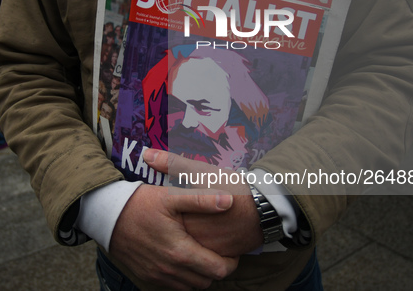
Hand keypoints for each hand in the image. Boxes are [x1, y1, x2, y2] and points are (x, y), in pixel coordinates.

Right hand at [110, 183, 238, 289]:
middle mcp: (170, 270)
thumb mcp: (171, 196)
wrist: (107, 215)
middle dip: (217, 268)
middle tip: (217, 250)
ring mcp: (157, 276)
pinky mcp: (147, 277)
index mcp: (180, 252)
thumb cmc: (140, 204)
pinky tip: (182, 259)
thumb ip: (201, 199)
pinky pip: (174, 286)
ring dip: (200, 274)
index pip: (219, 269)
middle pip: (207, 281)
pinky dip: (183, 277)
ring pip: (191, 286)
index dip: (231, 261)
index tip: (231, 249)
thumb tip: (229, 201)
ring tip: (201, 254)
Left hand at [144, 149, 263, 256]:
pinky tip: (210, 232)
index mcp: (184, 219)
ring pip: (192, 245)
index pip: (164, 219)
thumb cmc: (232, 187)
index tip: (168, 205)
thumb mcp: (201, 171)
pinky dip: (206, 244)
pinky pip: (208, 253)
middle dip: (177, 223)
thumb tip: (146, 155)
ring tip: (199, 222)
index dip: (166, 210)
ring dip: (192, 235)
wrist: (266, 207)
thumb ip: (172, 164)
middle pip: (177, 233)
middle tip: (185, 213)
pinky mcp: (223, 257)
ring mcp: (209, 252)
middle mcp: (194, 240)